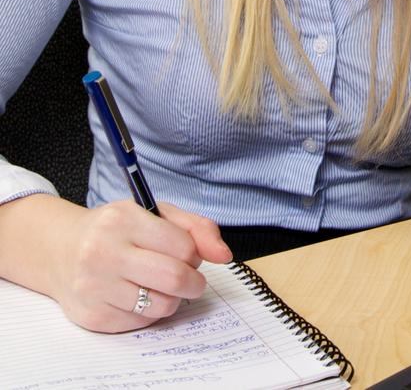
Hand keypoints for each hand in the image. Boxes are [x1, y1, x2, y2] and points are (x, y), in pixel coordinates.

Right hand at [52, 198, 232, 332]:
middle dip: (194, 282)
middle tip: (191, 280)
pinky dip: (149, 312)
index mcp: (123, 219)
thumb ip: (196, 228)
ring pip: (161, 305)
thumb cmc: (117, 230)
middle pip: (175, 278)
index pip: (183, 245)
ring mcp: (95, 286)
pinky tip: (137, 295)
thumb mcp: (155, 214)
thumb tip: (224, 255)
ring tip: (161, 285)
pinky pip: (141, 323)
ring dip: (172, 298)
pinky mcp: (92, 315)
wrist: (61, 250)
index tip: (189, 254)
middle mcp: (104, 251)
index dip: (194, 253)